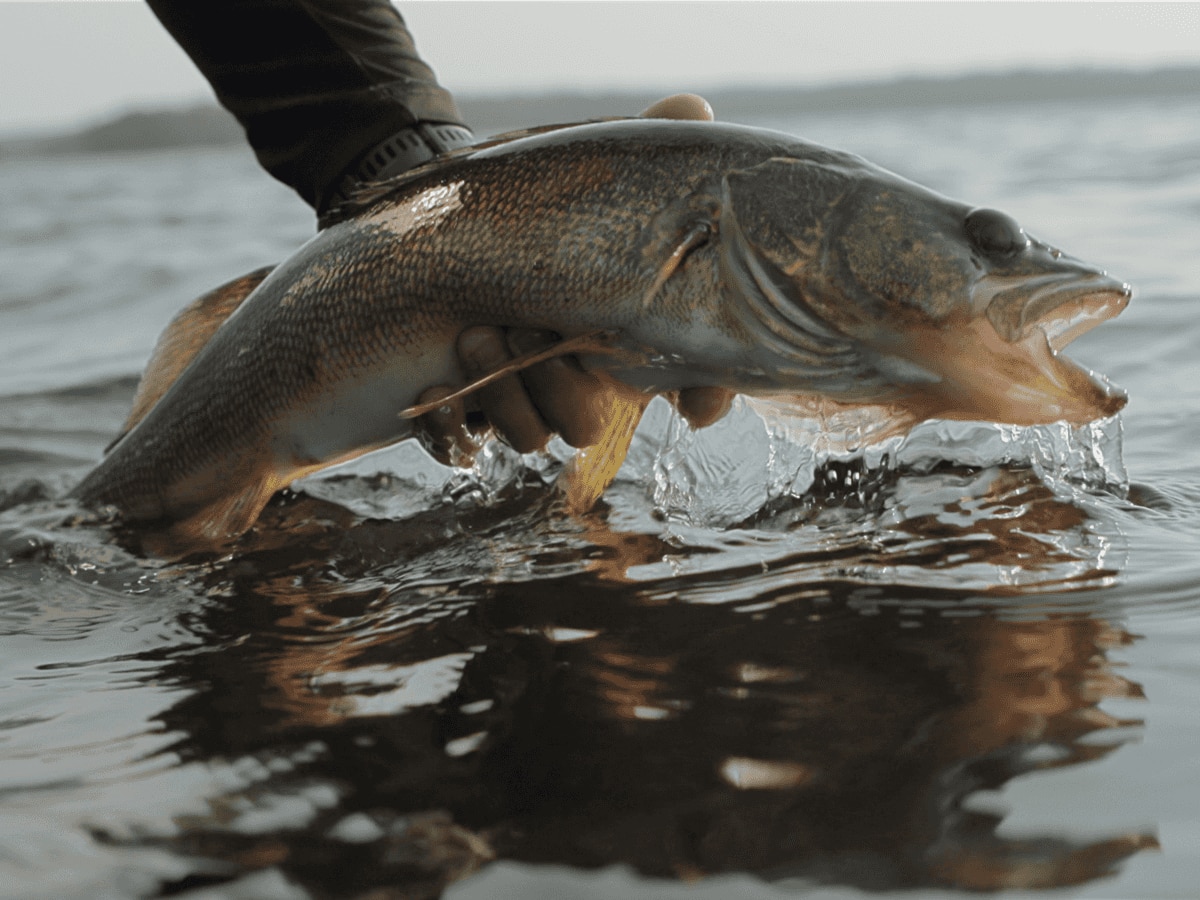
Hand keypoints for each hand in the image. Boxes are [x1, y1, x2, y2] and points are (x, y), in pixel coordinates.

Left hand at [414, 94, 733, 466]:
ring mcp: (518, 398)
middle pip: (593, 422)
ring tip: (476, 335)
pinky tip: (432, 391)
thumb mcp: (585, 172)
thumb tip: (694, 107)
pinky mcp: (463, 410)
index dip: (700, 397)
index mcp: (620, 332)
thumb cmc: (524, 202)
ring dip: (509, 397)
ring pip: (535, 437)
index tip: (697, 406)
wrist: (428, 220)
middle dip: (563, 384)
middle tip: (528, 328)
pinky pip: (463, 448)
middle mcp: (574, 376)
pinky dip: (450, 426)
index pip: (683, 382)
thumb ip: (642, 142)